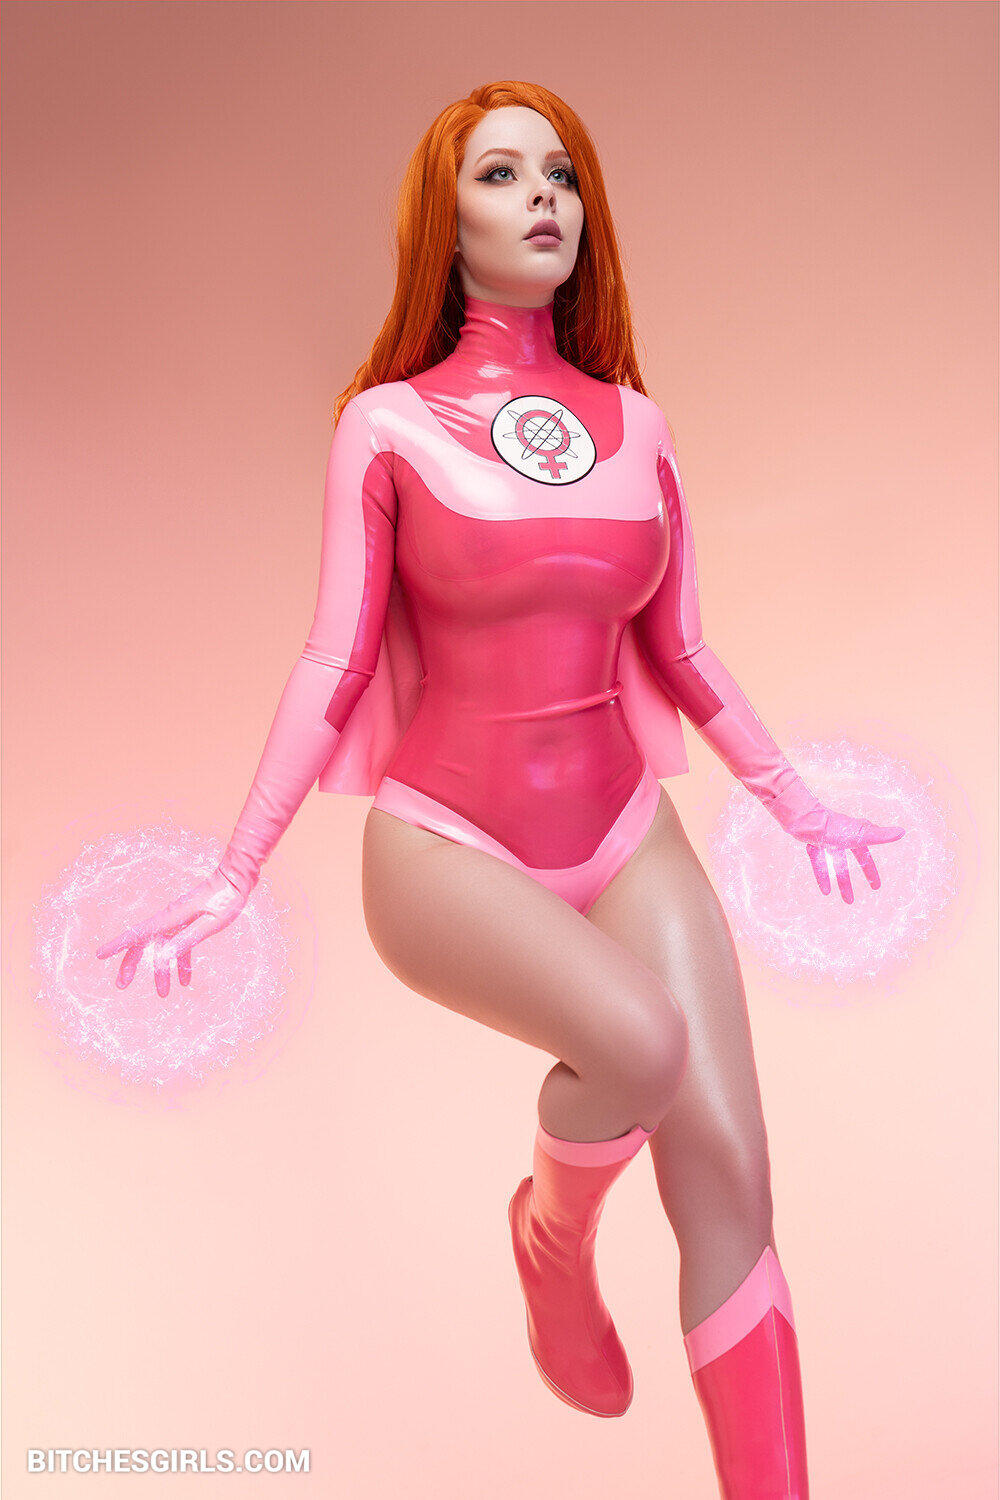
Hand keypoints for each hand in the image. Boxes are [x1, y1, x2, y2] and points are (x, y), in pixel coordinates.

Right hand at [95, 869, 246, 996]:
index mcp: (170, 918)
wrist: (236, 880)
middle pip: (143, 943)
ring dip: (160, 971)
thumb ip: (188, 939)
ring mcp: (178, 921)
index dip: (117, 945)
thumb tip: (164, 957)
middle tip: (122, 985)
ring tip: (163, 994)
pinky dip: (181, 963)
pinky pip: (180, 946)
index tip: (99, 955)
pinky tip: (186, 981)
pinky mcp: (190, 923)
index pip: (137, 933)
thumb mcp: (211, 924)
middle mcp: (170, 919)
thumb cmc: (226, 900)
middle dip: (131, 965)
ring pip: (162, 949)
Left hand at [792, 810, 905, 903]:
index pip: (866, 855)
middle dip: (856, 877)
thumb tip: (902, 832)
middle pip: (851, 861)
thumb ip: (880, 836)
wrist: (806, 819)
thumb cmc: (835, 827)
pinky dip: (822, 876)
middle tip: (862, 894)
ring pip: (836, 864)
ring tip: (846, 901)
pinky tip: (826, 892)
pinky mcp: (813, 843)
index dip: (870, 870)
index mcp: (856, 835)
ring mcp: (828, 841)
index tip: (875, 886)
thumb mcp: (860, 834)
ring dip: (841, 881)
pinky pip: (819, 862)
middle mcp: (843, 837)